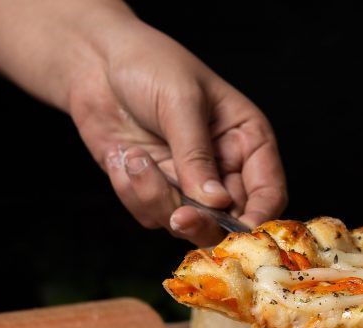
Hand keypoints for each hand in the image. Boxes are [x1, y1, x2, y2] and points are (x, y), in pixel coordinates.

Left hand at [67, 19, 286, 245]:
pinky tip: (123, 156)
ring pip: (187, 224)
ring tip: (133, 157)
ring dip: (156, 198)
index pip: (268, 193)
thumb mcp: (181, 102)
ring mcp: (188, 182)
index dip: (258, 218)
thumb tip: (216, 203)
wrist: (95, 59)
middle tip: (179, 215)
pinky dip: (132, 192)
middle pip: (230, 221)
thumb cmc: (149, 64)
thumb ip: (197, 157)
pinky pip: (150, 215)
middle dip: (202, 221)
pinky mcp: (155, 188)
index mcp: (247, 141)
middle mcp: (223, 167)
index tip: (238, 232)